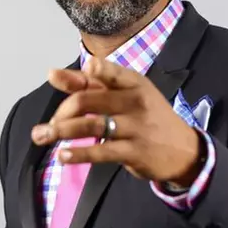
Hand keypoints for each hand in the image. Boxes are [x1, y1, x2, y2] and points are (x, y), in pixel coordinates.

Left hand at [31, 57, 201, 184]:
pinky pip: (102, 151)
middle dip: (61, 112)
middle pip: (89, 100)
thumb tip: (53, 74)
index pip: (105, 72)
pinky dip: (80, 153)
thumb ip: (92, 84)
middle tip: (46, 126)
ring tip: (42, 137)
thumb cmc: (149, 118)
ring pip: (92, 125)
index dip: (78, 74)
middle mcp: (135, 101)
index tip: (52, 76)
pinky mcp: (135, 151)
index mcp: (133, 82)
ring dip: (62, 131)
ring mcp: (136, 126)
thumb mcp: (129, 94)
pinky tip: (63, 155)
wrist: (185, 150)